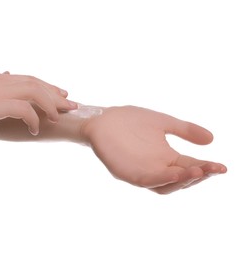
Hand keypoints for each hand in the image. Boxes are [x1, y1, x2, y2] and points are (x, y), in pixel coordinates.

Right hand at [0, 73, 76, 134]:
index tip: (60, 93)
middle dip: (58, 95)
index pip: (31, 79)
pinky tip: (35, 130)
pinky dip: (34, 119)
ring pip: (38, 93)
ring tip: (59, 118)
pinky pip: (26, 110)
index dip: (48, 86)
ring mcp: (3, 90)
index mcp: (0, 78)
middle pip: (39, 84)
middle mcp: (5, 81)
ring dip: (51, 105)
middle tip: (72, 104)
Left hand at [81, 106, 226, 193]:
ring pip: (165, 185)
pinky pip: (145, 181)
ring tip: (198, 171)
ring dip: (182, 180)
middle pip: (181, 180)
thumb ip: (184, 130)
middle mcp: (155, 169)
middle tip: (213, 169)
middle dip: (198, 176)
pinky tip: (174, 173)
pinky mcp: (126, 173)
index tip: (222, 167)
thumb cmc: (130, 121)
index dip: (206, 169)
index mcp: (166, 158)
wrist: (103, 118)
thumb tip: (211, 139)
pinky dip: (161, 179)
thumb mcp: (163, 123)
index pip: (190, 167)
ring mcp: (141, 173)